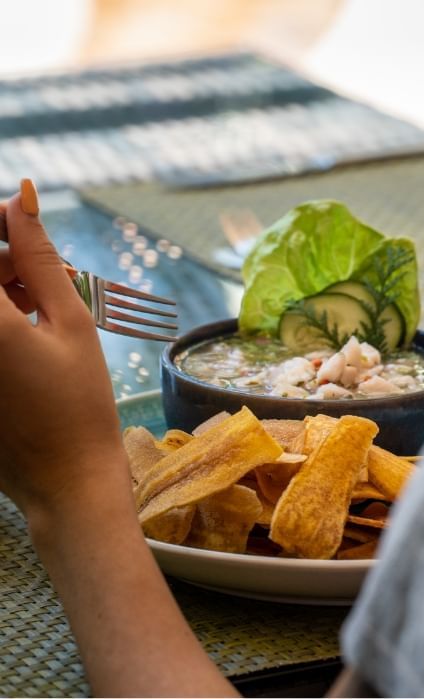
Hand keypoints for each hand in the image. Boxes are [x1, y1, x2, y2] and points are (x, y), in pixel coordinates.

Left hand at [0, 181, 130, 523]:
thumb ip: (40, 258)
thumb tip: (23, 197)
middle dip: (2, 264)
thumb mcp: (70, 324)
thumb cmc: (80, 403)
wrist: (67, 479)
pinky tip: (22, 331)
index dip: (3, 231)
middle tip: (43, 277)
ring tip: (40, 308)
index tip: (24, 226)